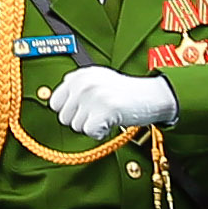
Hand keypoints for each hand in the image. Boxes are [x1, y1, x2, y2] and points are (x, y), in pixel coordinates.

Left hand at [47, 65, 178, 135]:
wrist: (152, 95)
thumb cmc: (126, 91)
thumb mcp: (97, 80)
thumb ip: (76, 88)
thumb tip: (55, 103)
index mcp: (79, 75)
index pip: (55, 103)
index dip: (70, 111)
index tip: (84, 111)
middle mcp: (83, 82)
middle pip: (64, 118)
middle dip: (81, 120)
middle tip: (99, 113)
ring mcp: (93, 95)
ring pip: (76, 127)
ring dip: (92, 126)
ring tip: (107, 115)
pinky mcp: (104, 108)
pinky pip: (89, 132)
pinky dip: (100, 133)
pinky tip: (111, 122)